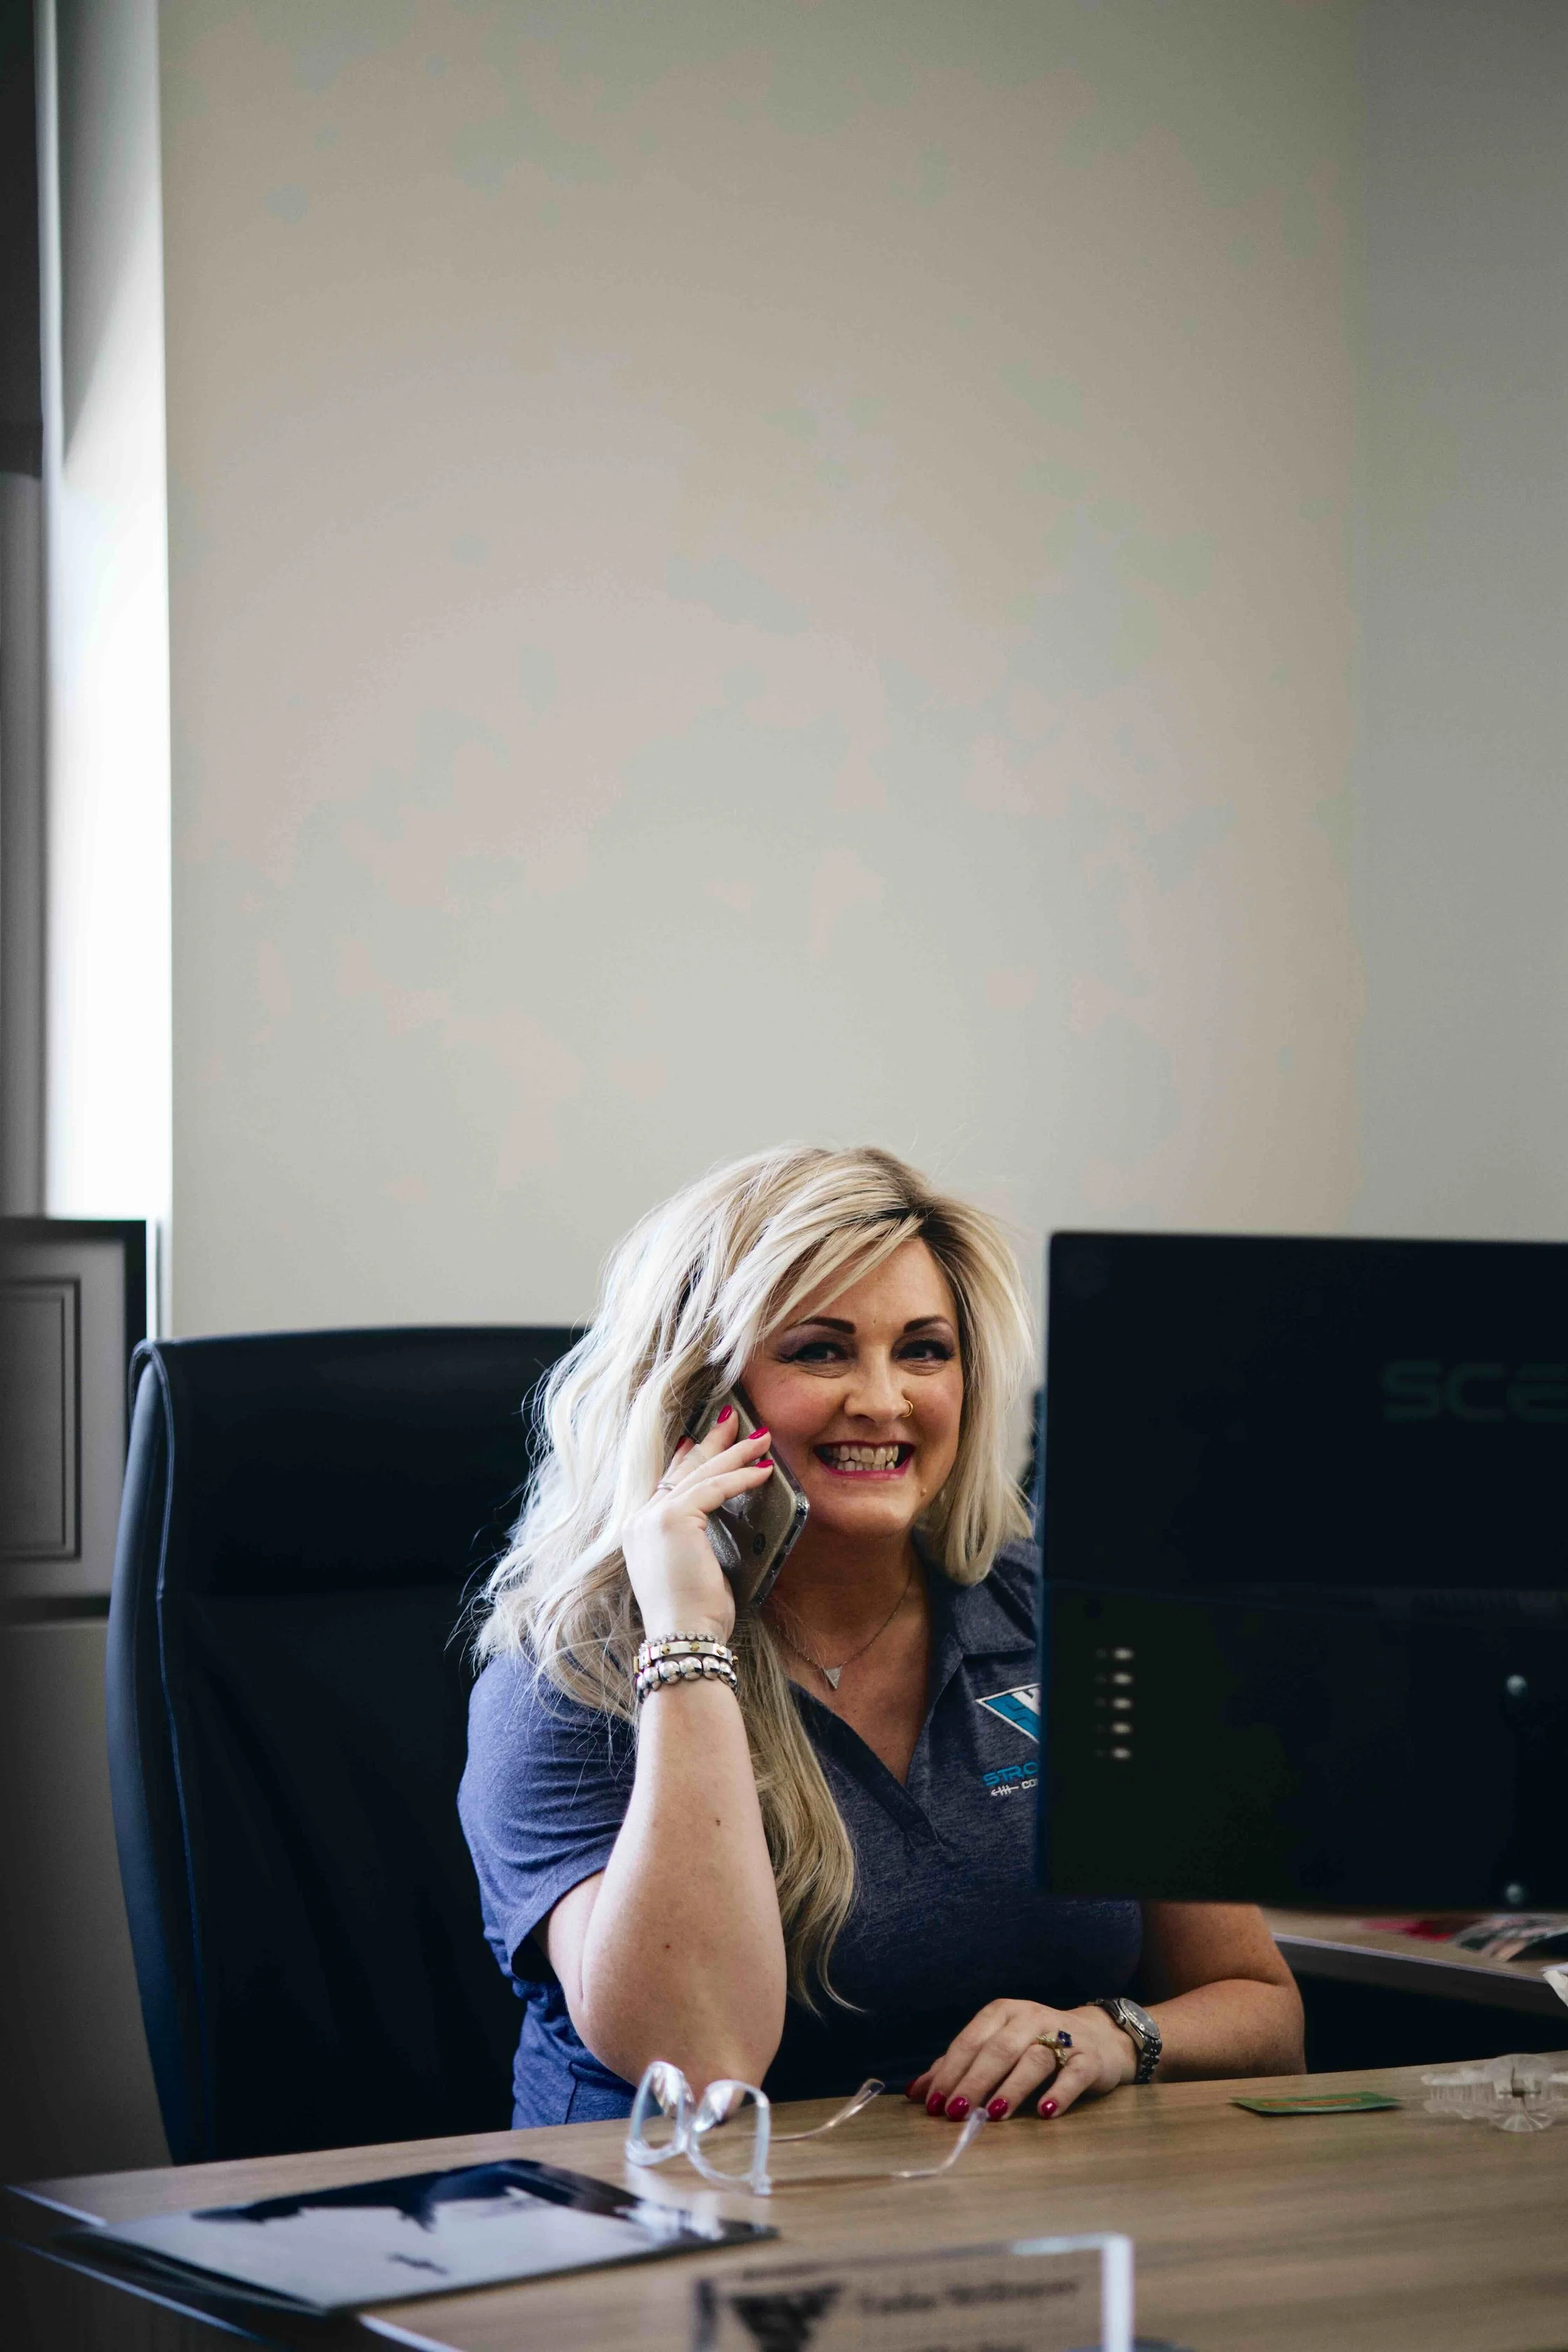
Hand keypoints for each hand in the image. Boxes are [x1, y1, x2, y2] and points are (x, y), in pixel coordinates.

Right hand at [620, 1409, 773, 1644]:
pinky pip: (714, 1487)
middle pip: (682, 1468)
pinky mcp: (674, 1519)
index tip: (700, 1438)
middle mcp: (639, 1519)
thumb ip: (696, 1538)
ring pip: (701, 1472)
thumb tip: (717, 1520)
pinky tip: (763, 1470)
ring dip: (735, 1453)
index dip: (685, 1457)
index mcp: (639, 1531)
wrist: (683, 1636)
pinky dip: (741, 1476)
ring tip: (762, 1439)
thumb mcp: (692, 1567)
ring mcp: (652, 1517)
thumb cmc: (694, 1615)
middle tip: (735, 1420)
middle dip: (713, 1443)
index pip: (665, 1482)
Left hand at [905, 1998, 1137, 2121]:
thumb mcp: (996, 2047)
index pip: (970, 2041)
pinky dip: (1059, 2092)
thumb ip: (958, 2067)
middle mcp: (1030, 2018)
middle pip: (998, 2049)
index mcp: (1002, 2013)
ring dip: (1012, 2088)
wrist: (1099, 2037)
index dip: (950, 2072)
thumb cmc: (1035, 2045)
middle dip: (974, 2082)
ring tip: (993, 2114)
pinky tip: (1045, 2112)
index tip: (934, 2104)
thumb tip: (917, 2093)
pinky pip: (1074, 2074)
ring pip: (1033, 2059)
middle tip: (956, 2113)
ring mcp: (1062, 2036)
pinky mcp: (1089, 2058)